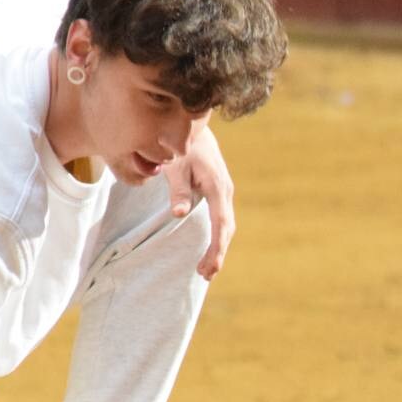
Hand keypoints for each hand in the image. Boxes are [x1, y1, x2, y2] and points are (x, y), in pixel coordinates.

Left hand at [161, 123, 235, 279]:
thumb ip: (178, 190)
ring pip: (226, 225)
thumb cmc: (181, 146)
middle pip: (227, 228)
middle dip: (218, 253)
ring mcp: (224, 191)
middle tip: (205, 274)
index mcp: (217, 187)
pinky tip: (210, 247)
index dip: (216, 247)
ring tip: (206, 269)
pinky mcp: (219, 191)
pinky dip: (217, 236)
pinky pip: (222, 218)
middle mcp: (225, 191)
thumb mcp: (175, 166)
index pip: (220, 224)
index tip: (210, 266)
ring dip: (218, 247)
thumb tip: (179, 214)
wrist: (192, 127)